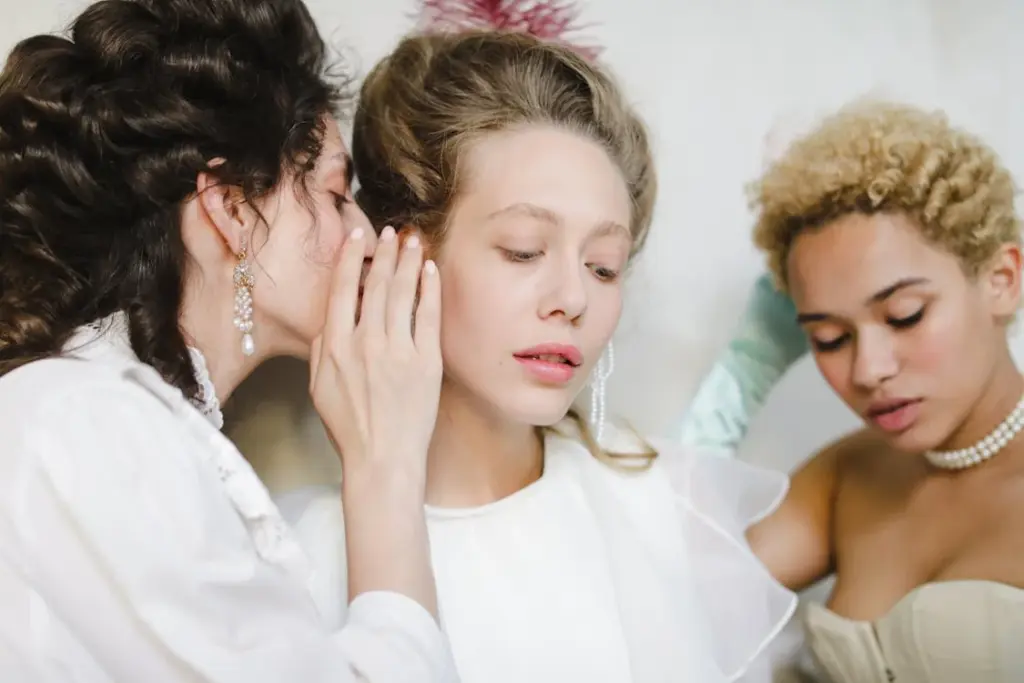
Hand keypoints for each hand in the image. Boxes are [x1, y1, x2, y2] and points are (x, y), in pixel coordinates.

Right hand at [309, 225, 441, 482]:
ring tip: (411, 240)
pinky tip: (430, 270)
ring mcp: (398, 351)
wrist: (383, 459)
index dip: (351, 258)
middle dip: (384, 252)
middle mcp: (366, 343)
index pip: (343, 289)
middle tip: (391, 231)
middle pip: (377, 285)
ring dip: (407, 261)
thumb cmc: (349, 427)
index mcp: (336, 346)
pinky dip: (429, 289)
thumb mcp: (318, 387)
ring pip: (402, 294)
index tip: (357, 237)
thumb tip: (331, 318)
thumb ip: (322, 348)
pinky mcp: (426, 362)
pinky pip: (429, 316)